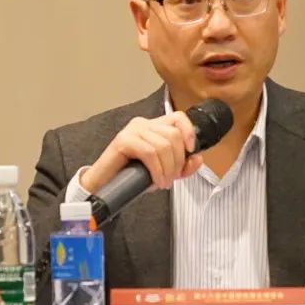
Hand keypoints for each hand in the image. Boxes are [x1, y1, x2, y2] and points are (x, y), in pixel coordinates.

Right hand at [81, 113, 203, 192]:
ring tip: (163, 182)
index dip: (189, 132)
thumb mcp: (164, 173)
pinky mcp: (123, 140)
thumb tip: (198, 159)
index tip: (191, 151)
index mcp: (154, 127)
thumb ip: (183, 167)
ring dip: (168, 169)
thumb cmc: (132, 177)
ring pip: (163, 145)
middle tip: (172, 177)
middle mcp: (143, 124)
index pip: (178, 118)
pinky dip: (157, 170)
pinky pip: (150, 153)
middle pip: (174, 135)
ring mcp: (132, 130)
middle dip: (178, 161)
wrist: (105, 186)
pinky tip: (156, 181)